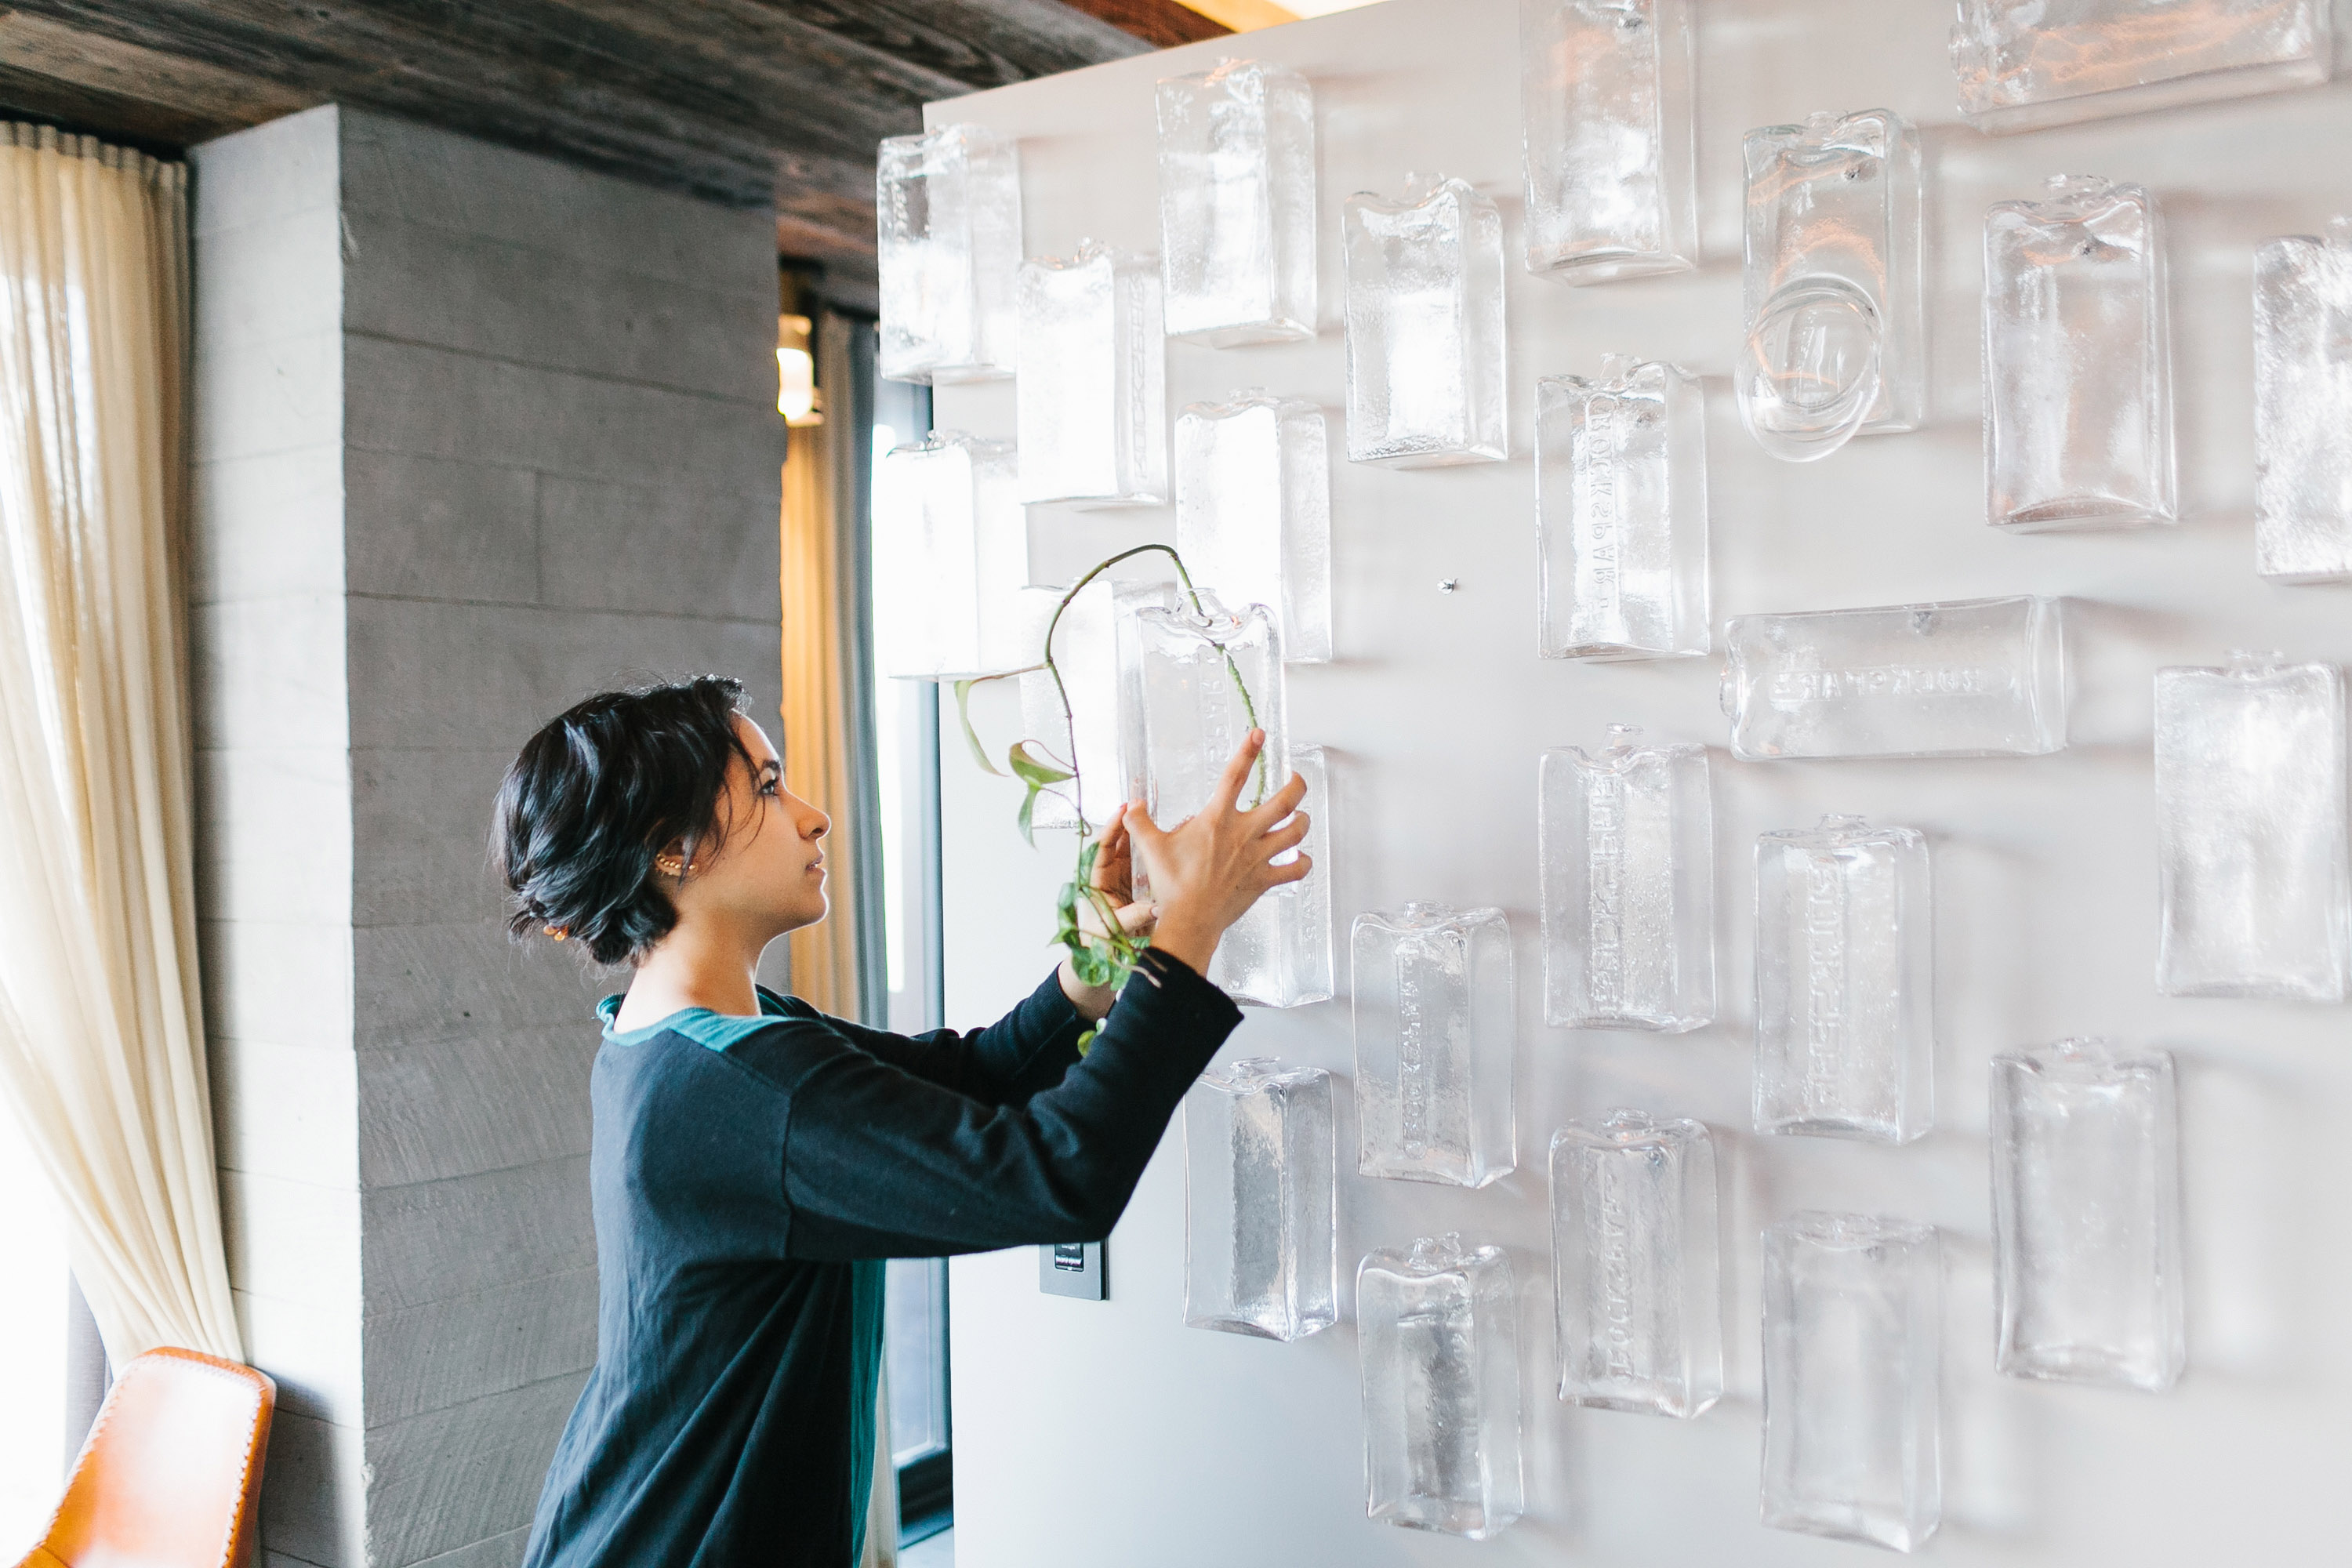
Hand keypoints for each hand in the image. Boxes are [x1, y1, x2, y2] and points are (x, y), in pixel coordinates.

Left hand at [1059, 804, 1155, 1021]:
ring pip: (1133, 855)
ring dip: (1142, 837)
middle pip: (1118, 846)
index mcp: (1096, 883)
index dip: (1112, 829)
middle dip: (1128, 825)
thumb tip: (1155, 906)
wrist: (1102, 964)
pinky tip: (1167, 842)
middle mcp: (1109, 879)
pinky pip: (1145, 869)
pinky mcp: (1138, 892)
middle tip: (1140, 805)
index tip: (1123, 811)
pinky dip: (1154, 855)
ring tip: (1155, 818)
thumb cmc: (1099, 946)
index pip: (1102, 850)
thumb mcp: (1115, 929)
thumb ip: (1133, 916)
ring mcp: (1124, 885)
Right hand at [1123, 731, 1309, 977]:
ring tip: (1300, 816)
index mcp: (1217, 820)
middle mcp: (1243, 834)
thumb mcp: (1151, 847)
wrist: (1189, 920)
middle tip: (1296, 779)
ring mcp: (1258, 857)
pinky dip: (1303, 862)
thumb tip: (1132, 805)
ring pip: (1296, 831)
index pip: (1235, 776)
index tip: (1258, 734)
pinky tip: (1301, 859)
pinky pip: (1296, 869)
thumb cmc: (1172, 885)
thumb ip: (1140, 822)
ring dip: (1303, 821)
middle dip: (1297, 784)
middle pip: (1285, 800)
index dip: (1248, 751)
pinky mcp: (1265, 880)